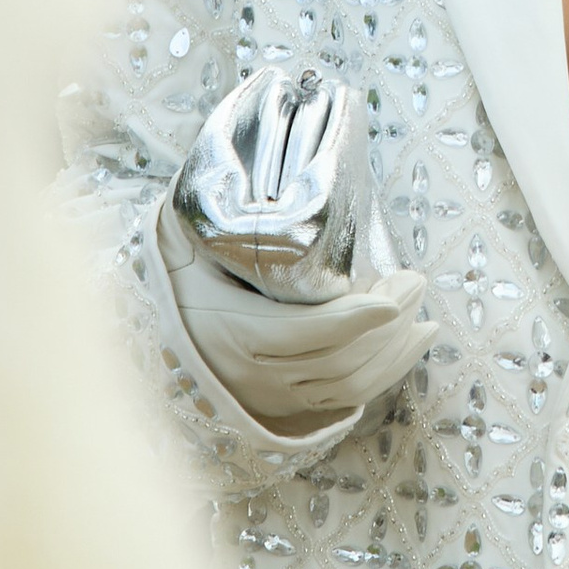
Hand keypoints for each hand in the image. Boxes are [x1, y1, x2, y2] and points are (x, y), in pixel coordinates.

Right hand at [158, 196, 429, 441]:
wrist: (145, 343)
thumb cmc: (174, 281)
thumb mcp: (185, 248)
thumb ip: (216, 216)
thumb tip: (243, 162)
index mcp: (235, 332)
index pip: (310, 331)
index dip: (357, 317)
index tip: (395, 292)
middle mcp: (256, 375)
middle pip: (342, 357)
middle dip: (389, 323)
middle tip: (415, 282)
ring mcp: (274, 396)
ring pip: (351, 383)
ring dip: (396, 350)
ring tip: (422, 315)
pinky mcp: (287, 406)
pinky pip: (347, 398)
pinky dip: (386, 373)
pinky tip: (411, 344)